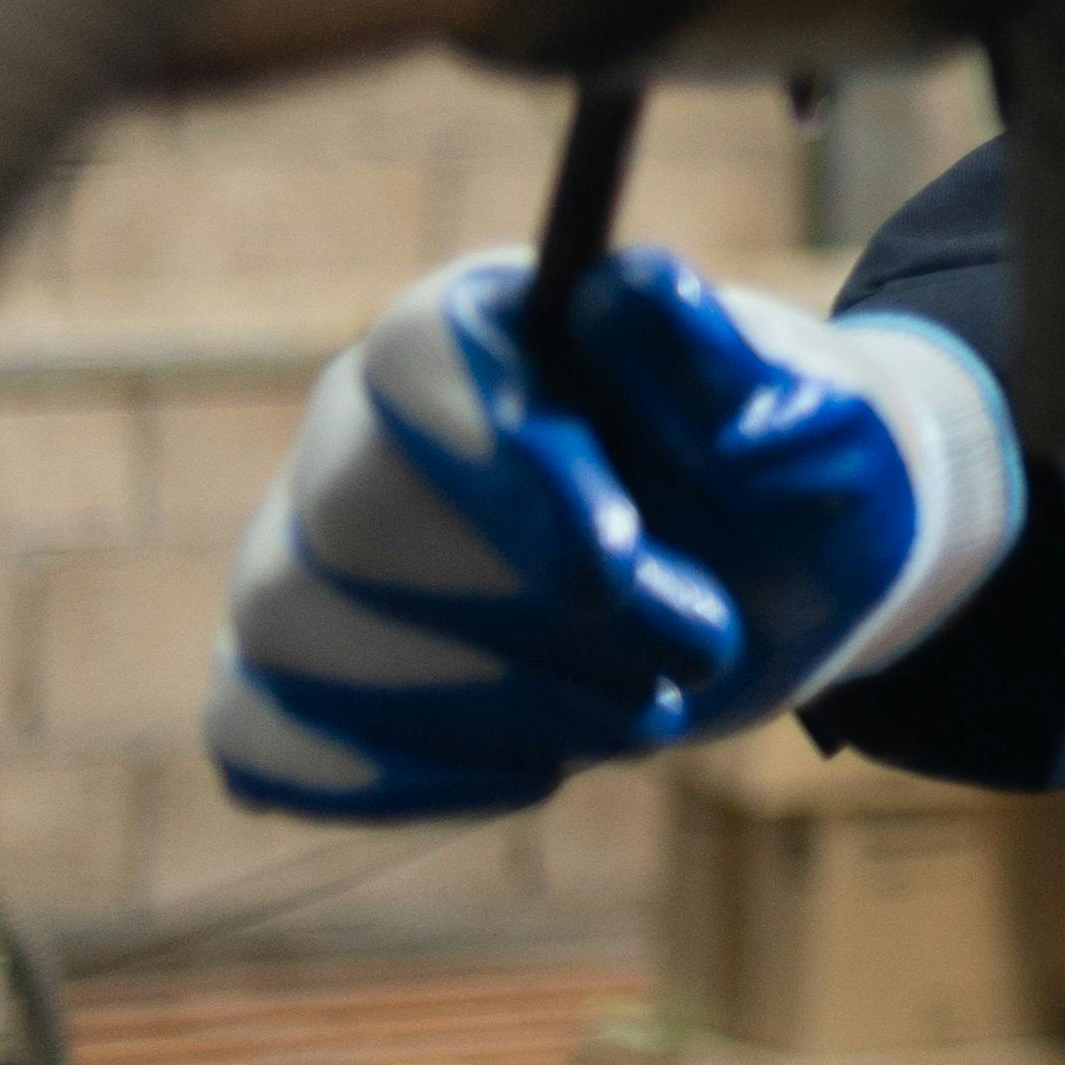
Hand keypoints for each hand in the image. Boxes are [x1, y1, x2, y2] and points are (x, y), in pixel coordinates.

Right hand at [207, 250, 1025, 820]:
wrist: (784, 572)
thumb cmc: (794, 470)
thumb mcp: (806, 422)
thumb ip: (718, 369)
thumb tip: (629, 288)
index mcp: (486, 329)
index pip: (418, 358)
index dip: (499, 463)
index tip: (614, 562)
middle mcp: (368, 428)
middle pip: (351, 518)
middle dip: (527, 613)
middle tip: (696, 645)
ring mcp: (315, 554)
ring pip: (298, 633)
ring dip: (491, 704)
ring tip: (652, 707)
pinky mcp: (305, 674)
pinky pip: (257, 733)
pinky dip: (389, 777)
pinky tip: (531, 772)